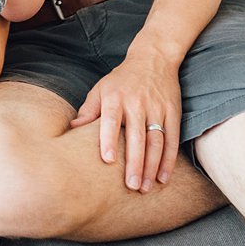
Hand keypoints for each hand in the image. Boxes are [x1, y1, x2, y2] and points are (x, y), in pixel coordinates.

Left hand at [69, 46, 181, 192]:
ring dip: (152, 166)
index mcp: (115, 98)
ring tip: (146, 187)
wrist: (153, 58)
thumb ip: (88, 111)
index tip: (108, 160)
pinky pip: (172, 140)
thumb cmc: (121, 79)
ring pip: (156, 141)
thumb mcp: (101, 89)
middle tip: (131, 186)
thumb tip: (71, 130)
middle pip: (136, 137)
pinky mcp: (173, 112)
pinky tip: (164, 178)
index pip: (111, 121)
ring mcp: (157, 109)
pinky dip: (169, 160)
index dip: (109, 140)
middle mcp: (137, 104)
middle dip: (135, 163)